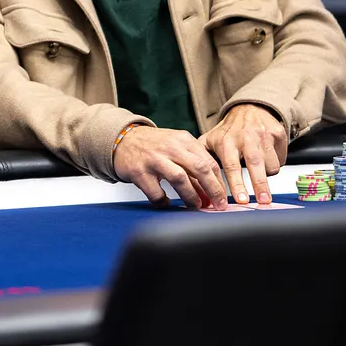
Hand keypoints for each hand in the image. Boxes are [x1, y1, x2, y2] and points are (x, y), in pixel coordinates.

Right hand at [113, 126, 227, 209]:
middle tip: (218, 205)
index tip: (223, 197)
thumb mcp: (175, 146)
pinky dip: (163, 201)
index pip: (209, 162)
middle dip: (213, 190)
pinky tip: (166, 203)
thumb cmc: (153, 146)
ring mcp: (154, 159)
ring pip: (180, 179)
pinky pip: (156, 192)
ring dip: (191, 196)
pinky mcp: (139, 171)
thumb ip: (192, 165)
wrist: (122, 139)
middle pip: (200, 168)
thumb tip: (210, 193)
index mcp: (183, 140)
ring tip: (195, 206)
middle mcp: (170, 147)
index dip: (219, 182)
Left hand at [201, 104, 286, 204]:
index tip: (241, 200)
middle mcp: (245, 138)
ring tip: (258, 170)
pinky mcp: (278, 134)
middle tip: (263, 201)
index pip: (231, 166)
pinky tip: (267, 157)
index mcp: (226, 142)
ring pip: (271, 165)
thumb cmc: (228, 130)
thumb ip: (202, 160)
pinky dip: (275, 163)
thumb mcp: (210, 141)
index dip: (237, 184)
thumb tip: (196, 183)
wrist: (249, 109)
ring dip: (266, 174)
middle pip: (255, 164)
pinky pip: (281, 159)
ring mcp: (263, 135)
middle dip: (260, 185)